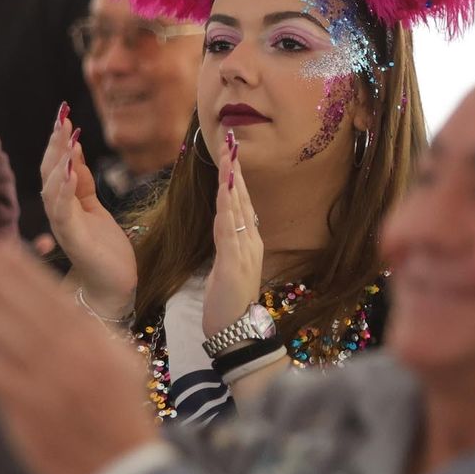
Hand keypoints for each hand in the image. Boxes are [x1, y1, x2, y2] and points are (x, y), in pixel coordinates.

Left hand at [0, 239, 158, 473]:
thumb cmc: (118, 418)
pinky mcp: (34, 410)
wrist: (125, 472)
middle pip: (26, 307)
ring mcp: (53, 381)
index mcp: (95, 341)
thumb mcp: (119, 366)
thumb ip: (92, 337)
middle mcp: (75, 354)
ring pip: (8, 334)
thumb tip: (63, 309)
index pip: (55, 297)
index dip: (25, 272)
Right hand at [39, 103, 136, 316]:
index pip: (55, 166)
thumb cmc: (103, 250)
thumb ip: (82, 183)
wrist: (112, 289)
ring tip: (66, 136)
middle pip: (49, 172)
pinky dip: (65, 189)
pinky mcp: (73, 240)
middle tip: (62, 116)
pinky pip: (64, 211)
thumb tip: (75, 149)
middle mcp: (57, 213)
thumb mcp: (94, 208)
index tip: (64, 114)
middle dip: (55, 143)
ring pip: (52, 188)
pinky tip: (71, 170)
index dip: (57, 140)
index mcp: (63, 204)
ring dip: (58, 160)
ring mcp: (63, 226)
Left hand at [203, 130, 263, 338]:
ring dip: (231, 179)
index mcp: (249, 243)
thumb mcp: (227, 269)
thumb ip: (227, 247)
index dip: (235, 177)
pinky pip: (229, 228)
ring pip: (236, 207)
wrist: (236, 334)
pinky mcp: (233, 263)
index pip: (241, 203)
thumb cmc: (228, 305)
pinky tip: (225, 190)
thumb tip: (223, 228)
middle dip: (234, 168)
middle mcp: (250, 243)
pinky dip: (228, 207)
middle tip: (230, 139)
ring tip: (228, 154)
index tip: (230, 153)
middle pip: (241, 198)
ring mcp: (244, 252)